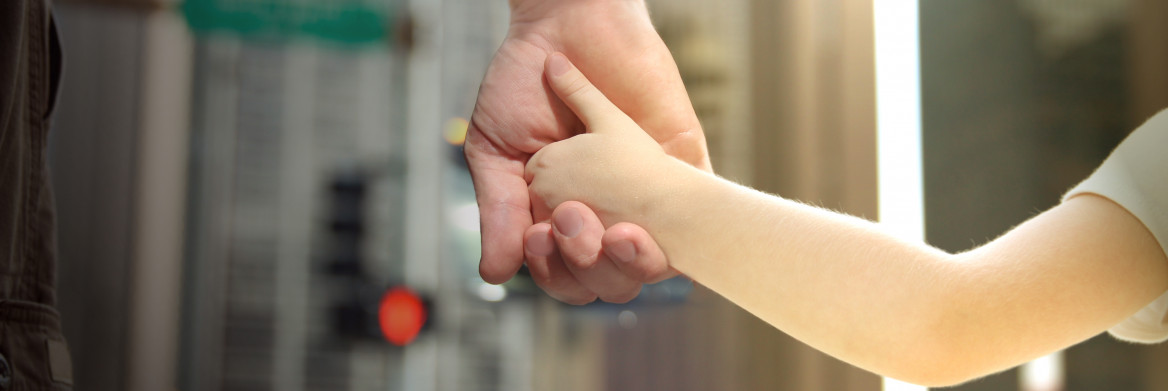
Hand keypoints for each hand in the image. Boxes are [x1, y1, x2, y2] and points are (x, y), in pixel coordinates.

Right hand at [466, 0, 707, 302]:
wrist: (564, 23)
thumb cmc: (523, 82)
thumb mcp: (496, 149)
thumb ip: (498, 210)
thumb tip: (495, 275)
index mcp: (561, 218)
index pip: (566, 278)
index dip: (554, 272)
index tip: (539, 234)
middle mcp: (606, 214)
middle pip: (608, 282)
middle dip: (588, 267)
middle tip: (571, 220)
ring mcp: (647, 195)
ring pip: (652, 266)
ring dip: (627, 264)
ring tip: (614, 233)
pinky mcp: (683, 167)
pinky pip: (697, 222)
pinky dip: (676, 238)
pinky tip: (643, 229)